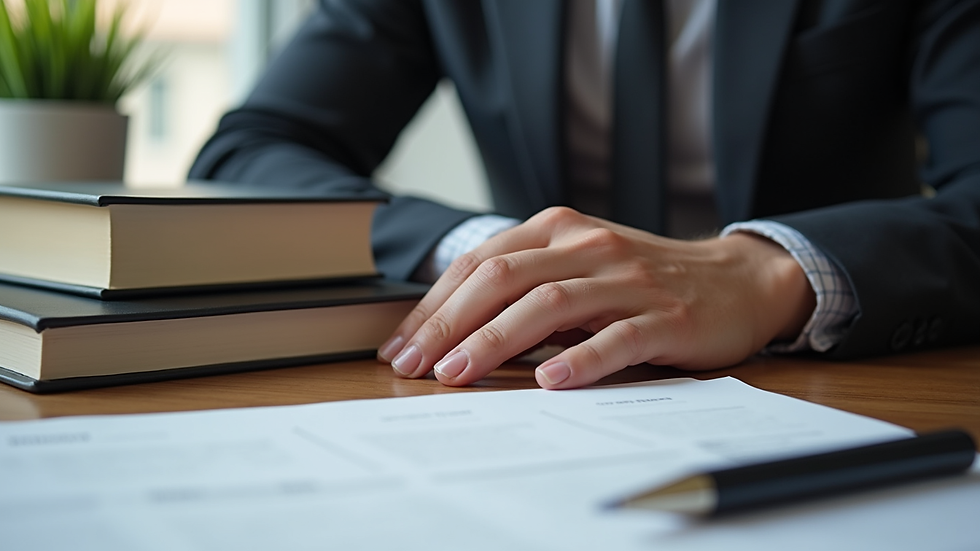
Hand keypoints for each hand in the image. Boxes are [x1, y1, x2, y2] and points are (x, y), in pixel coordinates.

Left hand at [377, 207, 815, 388]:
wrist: (736, 279)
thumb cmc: (642, 279)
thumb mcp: (578, 266)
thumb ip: (525, 285)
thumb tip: (451, 331)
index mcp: (558, 229)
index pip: (480, 262)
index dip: (434, 305)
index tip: (402, 345)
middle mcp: (587, 245)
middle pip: (503, 278)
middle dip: (449, 323)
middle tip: (413, 364)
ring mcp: (628, 279)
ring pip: (550, 304)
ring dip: (496, 339)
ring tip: (458, 372)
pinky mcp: (667, 315)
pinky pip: (618, 337)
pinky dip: (582, 359)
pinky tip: (551, 381)